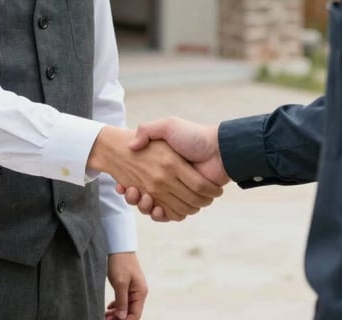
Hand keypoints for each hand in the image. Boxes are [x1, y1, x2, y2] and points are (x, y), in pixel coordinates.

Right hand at [87, 125, 222, 220]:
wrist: (218, 148)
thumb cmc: (193, 136)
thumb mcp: (168, 126)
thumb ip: (147, 130)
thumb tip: (131, 145)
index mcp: (162, 164)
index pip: (138, 178)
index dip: (129, 186)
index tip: (123, 186)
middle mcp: (168, 179)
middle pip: (145, 195)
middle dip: (136, 198)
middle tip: (132, 191)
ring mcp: (177, 191)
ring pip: (156, 207)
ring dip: (146, 207)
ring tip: (143, 198)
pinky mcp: (187, 201)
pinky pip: (171, 214)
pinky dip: (163, 216)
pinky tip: (156, 209)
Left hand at [105, 252, 147, 319]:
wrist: (119, 246)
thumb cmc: (120, 262)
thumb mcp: (120, 283)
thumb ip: (121, 301)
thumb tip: (122, 318)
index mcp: (140, 292)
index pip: (135, 315)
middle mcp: (139, 292)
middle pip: (131, 312)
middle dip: (119, 318)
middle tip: (105, 319)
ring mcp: (134, 289)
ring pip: (126, 307)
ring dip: (117, 314)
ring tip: (105, 316)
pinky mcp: (128, 286)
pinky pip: (123, 301)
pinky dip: (117, 306)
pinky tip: (109, 309)